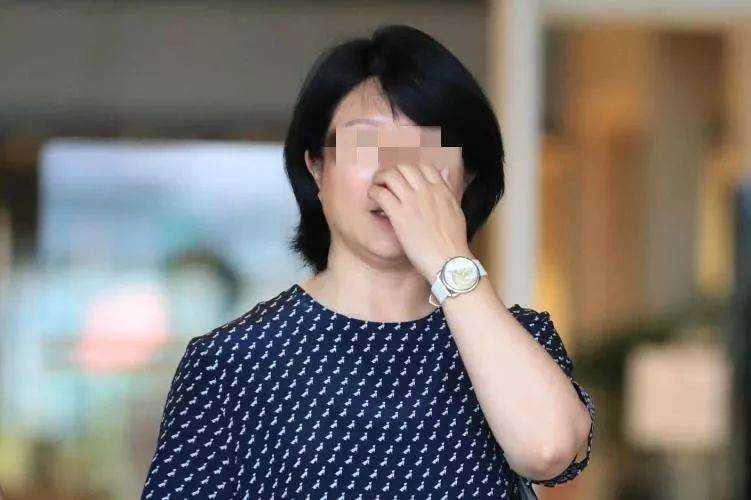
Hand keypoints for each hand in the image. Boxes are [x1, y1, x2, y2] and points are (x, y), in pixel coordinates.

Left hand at [368, 161, 472, 281]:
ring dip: (379, 178)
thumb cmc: (453, 241)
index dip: (410, 167)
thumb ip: (449, 189)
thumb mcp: (456, 210)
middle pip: (404, 167)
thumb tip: (445, 170)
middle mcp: (426, 191)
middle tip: (385, 179)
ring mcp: (412, 202)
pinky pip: (381, 194)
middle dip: (392, 170)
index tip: (402, 174)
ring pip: (390, 176)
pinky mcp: (399, 215)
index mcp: (441, 190)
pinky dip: (374, 193)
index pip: (424, 166)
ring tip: (376, 186)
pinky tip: (373, 199)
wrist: (449, 260)